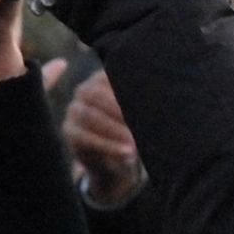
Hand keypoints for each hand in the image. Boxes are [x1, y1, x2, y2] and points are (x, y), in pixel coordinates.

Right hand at [63, 69, 145, 205]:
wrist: (112, 157)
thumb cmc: (130, 127)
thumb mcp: (136, 113)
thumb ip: (142, 101)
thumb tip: (164, 95)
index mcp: (101, 78)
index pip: (111, 76)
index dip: (129, 89)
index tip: (149, 103)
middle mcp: (83, 90)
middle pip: (97, 94)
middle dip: (120, 110)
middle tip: (141, 124)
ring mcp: (73, 111)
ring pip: (91, 117)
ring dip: (116, 131)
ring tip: (136, 143)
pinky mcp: (69, 132)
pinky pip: (86, 138)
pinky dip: (108, 146)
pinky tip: (127, 153)